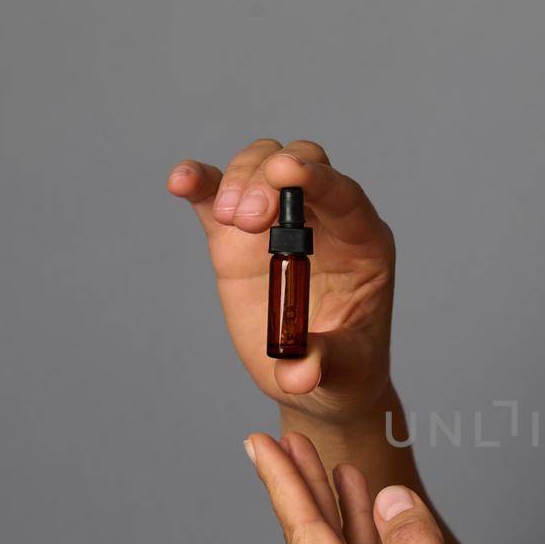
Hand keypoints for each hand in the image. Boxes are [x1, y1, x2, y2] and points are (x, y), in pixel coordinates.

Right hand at [167, 139, 395, 424]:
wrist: (315, 381)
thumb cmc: (343, 371)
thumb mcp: (343, 372)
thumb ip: (322, 364)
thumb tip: (298, 374)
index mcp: (363, 244)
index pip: (344, 195)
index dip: (317, 177)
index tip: (286, 171)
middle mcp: (324, 221)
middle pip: (301, 162)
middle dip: (269, 180)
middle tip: (247, 222)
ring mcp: (279, 224)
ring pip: (259, 166)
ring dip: (238, 180)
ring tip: (228, 220)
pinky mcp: (238, 237)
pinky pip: (216, 194)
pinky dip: (199, 182)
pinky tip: (181, 182)